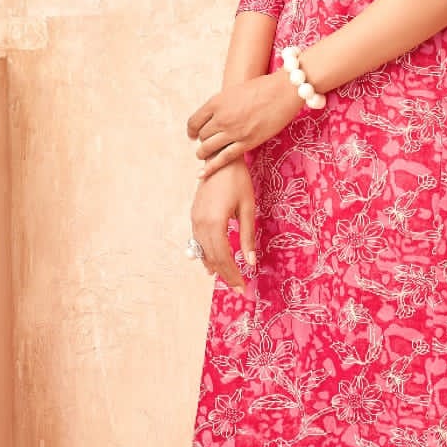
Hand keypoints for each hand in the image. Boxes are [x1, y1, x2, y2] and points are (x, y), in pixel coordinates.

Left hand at [187, 70, 302, 180]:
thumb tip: (217, 114)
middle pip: (202, 135)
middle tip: (206, 144)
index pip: (194, 121)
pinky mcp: (247, 143)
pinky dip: (210, 168)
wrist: (282, 91)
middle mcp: (221, 118)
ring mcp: (233, 131)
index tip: (192, 135)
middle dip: (202, 141)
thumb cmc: (262, 87)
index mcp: (216, 102)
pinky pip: (223, 158)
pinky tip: (202, 174)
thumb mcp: (235, 91)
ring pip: (208, 148)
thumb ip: (223, 104)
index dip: (191, 130)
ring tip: (203, 156)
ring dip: (203, 153)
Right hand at [190, 159, 256, 291]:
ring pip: (203, 251)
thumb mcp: (247, 208)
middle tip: (239, 288)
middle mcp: (200, 224)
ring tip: (228, 279)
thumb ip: (247, 236)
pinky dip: (206, 254)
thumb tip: (251, 262)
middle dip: (225, 275)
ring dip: (215, 266)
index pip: (222, 257)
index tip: (243, 287)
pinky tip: (213, 263)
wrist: (220, 159)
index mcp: (214, 223)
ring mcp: (194, 220)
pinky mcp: (194, 215)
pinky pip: (198, 241)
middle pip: (212, 258)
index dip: (232, 274)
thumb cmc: (238, 181)